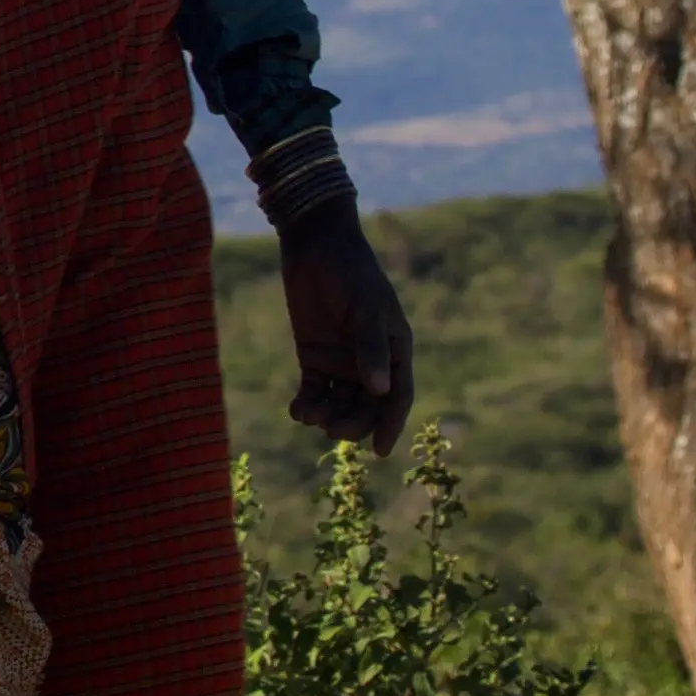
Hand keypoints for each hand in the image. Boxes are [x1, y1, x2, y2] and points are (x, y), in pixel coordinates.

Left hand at [277, 204, 414, 448]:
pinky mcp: (314, 357)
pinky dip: (307, 404)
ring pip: (340, 403)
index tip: (380, 451)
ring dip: (327, 416)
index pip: (397, 396)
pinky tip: (298, 410)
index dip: (390, 424)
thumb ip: (371, 347)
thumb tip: (380, 390)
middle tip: (332, 430)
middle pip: (367, 407)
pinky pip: (314, 390)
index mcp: (395, 351)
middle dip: (352, 423)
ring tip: (309, 416)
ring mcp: (342, 362)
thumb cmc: (351, 272)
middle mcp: (371, 362)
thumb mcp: (365, 308)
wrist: (315, 245)